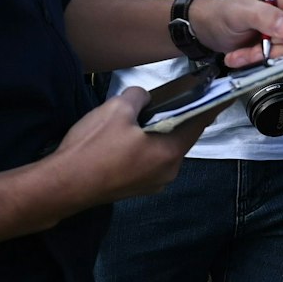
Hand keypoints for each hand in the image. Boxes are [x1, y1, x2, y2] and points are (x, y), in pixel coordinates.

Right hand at [49, 89, 219, 207]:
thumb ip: (140, 97)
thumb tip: (144, 98)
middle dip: (179, 117)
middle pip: (181, 137)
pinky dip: (146, 146)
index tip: (221, 93)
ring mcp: (151, 184)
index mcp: (170, 153)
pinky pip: (148, 161)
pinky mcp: (133, 188)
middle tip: (176, 97)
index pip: (199, 124)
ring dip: (159, 133)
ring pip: (163, 150)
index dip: (209, 105)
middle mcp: (167, 172)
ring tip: (146, 115)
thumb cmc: (93, 148)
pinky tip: (130, 136)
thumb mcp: (118, 109)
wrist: (61, 186)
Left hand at [188, 0, 282, 68]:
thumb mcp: (238, 13)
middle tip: (252, 52)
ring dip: (272, 56)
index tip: (271, 42)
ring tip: (246, 54)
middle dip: (279, 49)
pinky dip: (269, 59)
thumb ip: (263, 17)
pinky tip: (251, 55)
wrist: (213, 27)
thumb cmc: (222, 14)